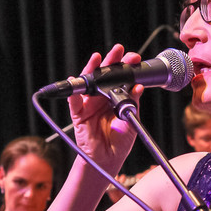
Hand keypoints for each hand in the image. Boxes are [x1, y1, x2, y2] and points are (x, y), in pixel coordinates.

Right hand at [68, 44, 143, 170]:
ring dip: (92, 70)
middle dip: (111, 61)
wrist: (108, 160)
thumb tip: (138, 87)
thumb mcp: (130, 120)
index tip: (135, 58)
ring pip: (88, 84)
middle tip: (119, 49)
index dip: (126, 68)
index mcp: (114, 99)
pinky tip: (74, 80)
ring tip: (96, 58)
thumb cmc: (119, 143)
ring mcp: (89, 105)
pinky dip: (73, 93)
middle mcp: (101, 99)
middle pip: (104, 76)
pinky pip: (74, 103)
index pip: (119, 79)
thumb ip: (133, 104)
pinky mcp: (79, 115)